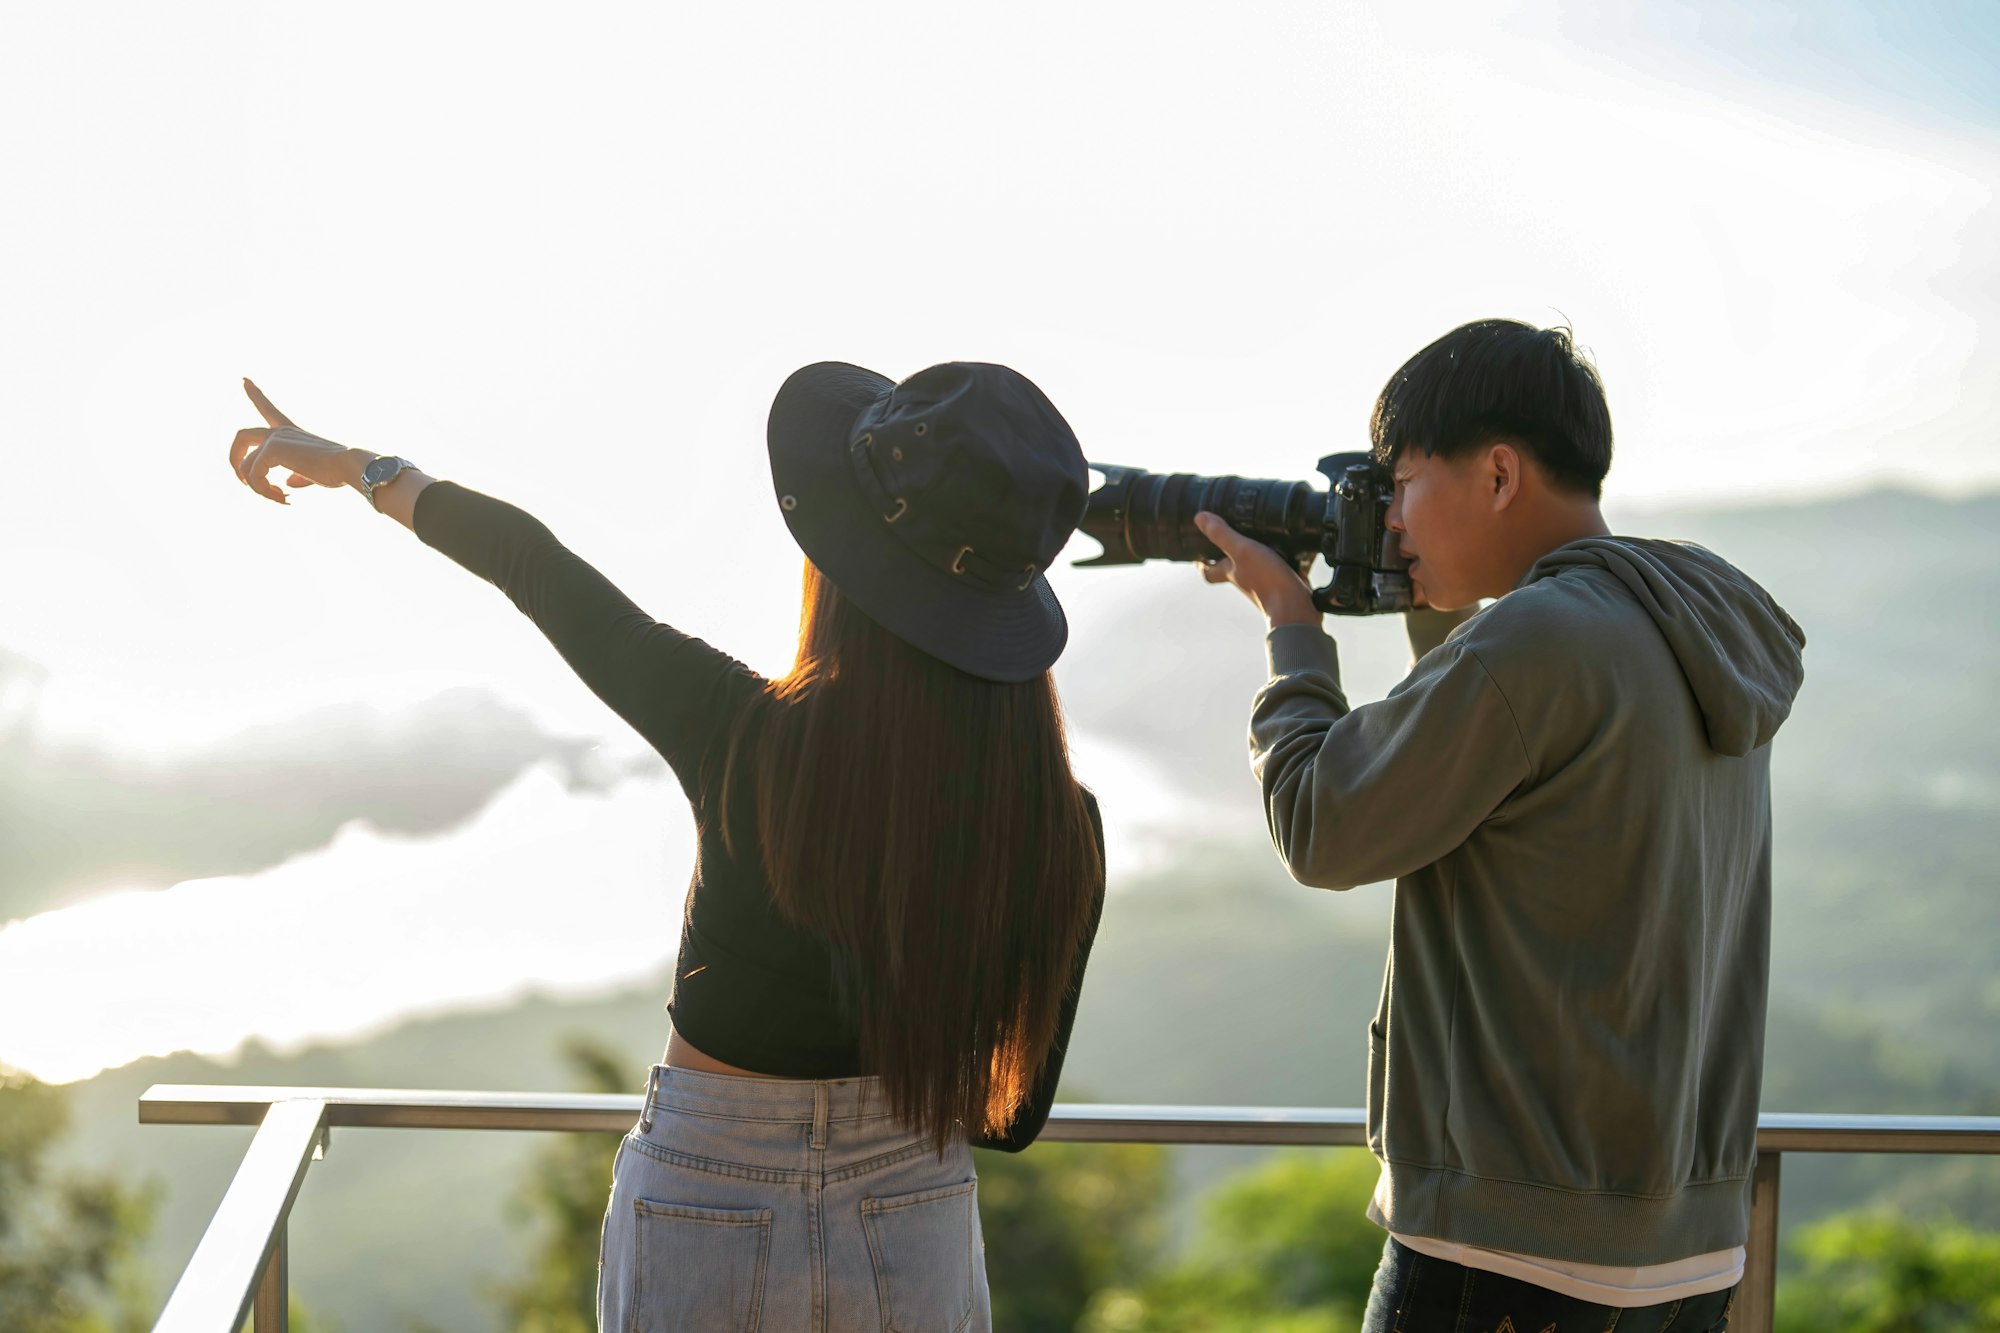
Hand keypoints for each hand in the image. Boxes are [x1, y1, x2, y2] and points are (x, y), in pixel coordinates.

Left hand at [229, 380, 366, 503]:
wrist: (347, 465)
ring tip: (278, 497)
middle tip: (243, 482)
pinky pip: (254, 474)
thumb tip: (287, 484)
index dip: (255, 394)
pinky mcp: (273, 448)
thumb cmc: (337, 470)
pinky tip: (283, 497)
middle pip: (242, 435)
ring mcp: (275, 438)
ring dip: (257, 487)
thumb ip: (298, 476)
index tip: (244, 380)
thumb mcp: (314, 473)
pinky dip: (263, 490)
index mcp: (291, 433)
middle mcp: (281, 432)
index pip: (268, 410)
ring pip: (246, 465)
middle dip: (234, 458)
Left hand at [1194, 512, 1320, 627]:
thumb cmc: (1266, 581)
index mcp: (1230, 573)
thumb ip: (1222, 535)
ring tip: (1260, 535)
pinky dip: (1281, 558)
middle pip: (1231, 569)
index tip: (1197, 554)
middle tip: (1229, 538)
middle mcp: (1245, 580)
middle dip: (1228, 556)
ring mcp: (1264, 583)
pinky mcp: (1283, 583)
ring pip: (1255, 567)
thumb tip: (1199, 518)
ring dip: (1256, 554)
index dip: (1201, 563)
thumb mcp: (1241, 551)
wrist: (1295, 606)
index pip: (1208, 571)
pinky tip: (1289, 546)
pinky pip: (1279, 568)